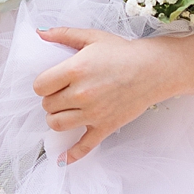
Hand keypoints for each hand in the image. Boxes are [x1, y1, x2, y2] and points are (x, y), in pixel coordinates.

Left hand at [32, 28, 168, 162]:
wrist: (154, 69)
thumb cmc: (123, 52)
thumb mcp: (92, 37)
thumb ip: (63, 34)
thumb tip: (39, 33)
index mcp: (75, 70)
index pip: (40, 86)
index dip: (43, 84)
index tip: (51, 81)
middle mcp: (82, 94)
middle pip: (48, 105)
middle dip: (51, 99)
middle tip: (62, 93)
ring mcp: (94, 113)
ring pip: (57, 125)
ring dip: (56, 118)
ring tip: (65, 110)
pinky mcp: (105, 126)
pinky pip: (84, 146)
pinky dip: (71, 155)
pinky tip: (61, 160)